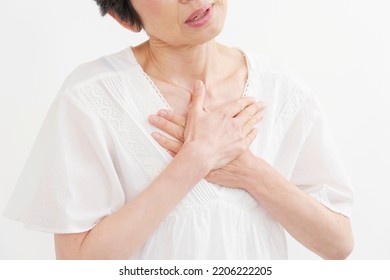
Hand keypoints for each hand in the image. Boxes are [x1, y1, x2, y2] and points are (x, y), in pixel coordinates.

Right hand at [148, 80, 264, 169]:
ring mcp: (238, 135)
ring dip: (257, 118)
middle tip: (263, 104)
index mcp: (224, 114)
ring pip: (251, 124)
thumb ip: (198, 97)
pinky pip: (250, 138)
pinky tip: (256, 130)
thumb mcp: (194, 113)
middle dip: (256, 108)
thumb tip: (198, 82)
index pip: (239, 105)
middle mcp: (234, 123)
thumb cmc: (196, 135)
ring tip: (262, 114)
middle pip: (248, 113)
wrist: (200, 155)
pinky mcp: (240, 147)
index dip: (247, 101)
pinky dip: (254, 133)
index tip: (253, 99)